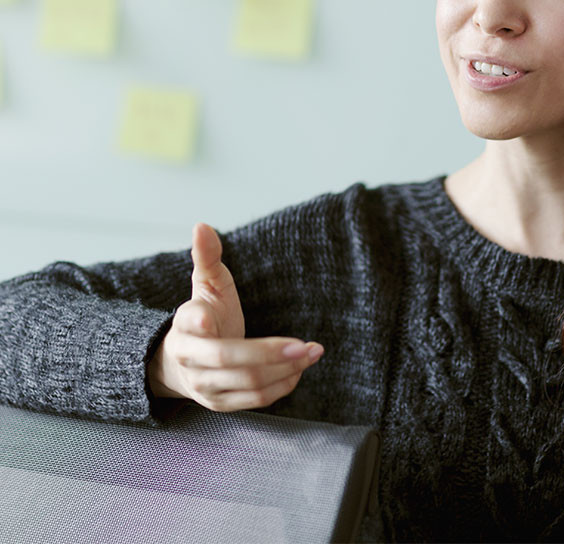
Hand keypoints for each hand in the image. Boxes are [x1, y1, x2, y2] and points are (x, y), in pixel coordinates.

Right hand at [147, 222, 323, 411]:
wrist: (184, 362)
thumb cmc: (205, 314)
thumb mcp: (206, 284)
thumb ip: (207, 257)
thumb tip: (202, 226)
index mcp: (185, 324)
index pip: (189, 322)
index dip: (198, 320)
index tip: (210, 317)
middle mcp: (191, 358)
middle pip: (227, 358)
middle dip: (267, 352)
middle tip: (303, 345)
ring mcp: (205, 385)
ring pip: (246, 382)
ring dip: (283, 369)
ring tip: (312, 352)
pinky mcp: (222, 403)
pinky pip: (253, 399)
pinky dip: (280, 385)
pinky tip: (300, 368)